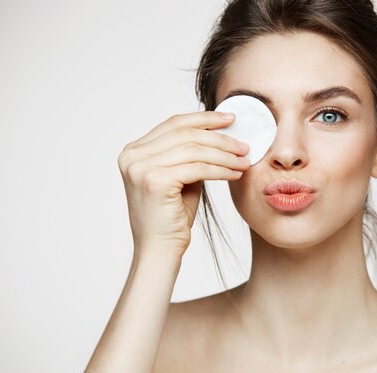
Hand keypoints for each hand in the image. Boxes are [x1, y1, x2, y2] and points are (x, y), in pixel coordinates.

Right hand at [117, 111, 249, 255]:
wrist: (159, 249)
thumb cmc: (172, 217)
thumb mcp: (180, 177)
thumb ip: (190, 154)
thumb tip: (220, 133)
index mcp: (134, 151)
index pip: (174, 124)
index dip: (204, 119)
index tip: (230, 119)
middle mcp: (132, 156)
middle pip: (186, 134)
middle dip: (220, 138)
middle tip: (244, 145)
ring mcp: (140, 167)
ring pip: (194, 150)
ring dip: (224, 154)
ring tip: (244, 161)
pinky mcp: (154, 181)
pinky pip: (197, 168)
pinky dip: (220, 169)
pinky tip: (235, 173)